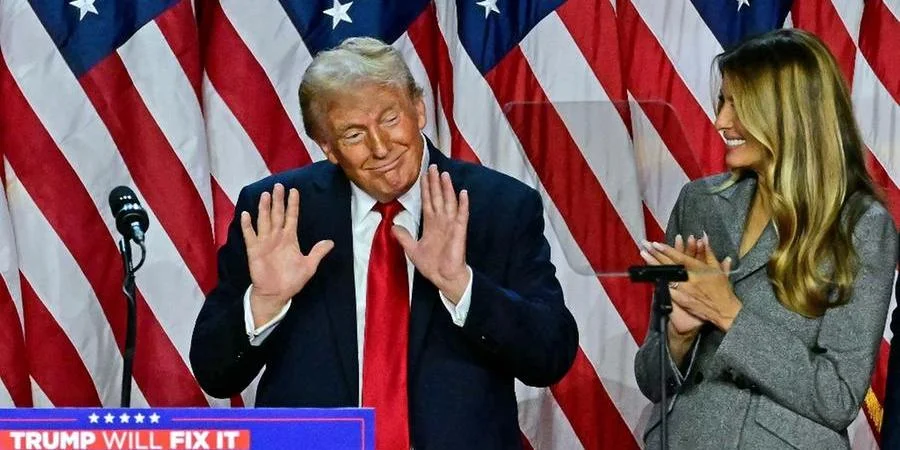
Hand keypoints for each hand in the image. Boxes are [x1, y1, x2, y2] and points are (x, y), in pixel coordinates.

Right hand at [241, 184, 333, 325]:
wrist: (276, 294)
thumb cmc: (291, 280)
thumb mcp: (309, 266)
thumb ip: (318, 252)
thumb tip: (331, 242)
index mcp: (290, 239)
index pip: (292, 217)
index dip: (293, 204)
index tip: (294, 191)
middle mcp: (277, 237)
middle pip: (277, 214)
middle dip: (278, 200)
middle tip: (278, 185)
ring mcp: (265, 242)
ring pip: (264, 220)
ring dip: (264, 208)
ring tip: (265, 194)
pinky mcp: (254, 250)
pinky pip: (250, 235)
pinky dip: (247, 225)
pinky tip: (246, 214)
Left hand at [394, 165, 469, 302]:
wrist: (444, 277)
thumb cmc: (432, 265)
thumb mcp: (412, 250)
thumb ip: (404, 237)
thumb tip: (393, 226)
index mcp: (431, 224)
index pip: (428, 201)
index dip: (425, 189)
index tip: (423, 175)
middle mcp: (441, 221)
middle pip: (437, 197)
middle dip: (435, 183)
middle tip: (433, 167)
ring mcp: (451, 225)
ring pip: (448, 202)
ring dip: (447, 188)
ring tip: (445, 174)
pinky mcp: (459, 231)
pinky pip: (461, 215)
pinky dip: (462, 204)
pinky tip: (463, 193)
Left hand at [643, 233, 741, 331]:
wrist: (724, 311)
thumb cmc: (722, 290)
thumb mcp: (717, 269)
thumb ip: (708, 252)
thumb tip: (703, 236)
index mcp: (698, 270)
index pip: (680, 258)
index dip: (667, 250)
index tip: (656, 243)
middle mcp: (689, 280)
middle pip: (669, 265)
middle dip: (655, 254)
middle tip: (645, 246)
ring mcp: (683, 291)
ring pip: (665, 276)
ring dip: (653, 266)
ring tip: (644, 256)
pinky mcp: (680, 300)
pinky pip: (666, 289)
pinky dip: (658, 280)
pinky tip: (648, 274)